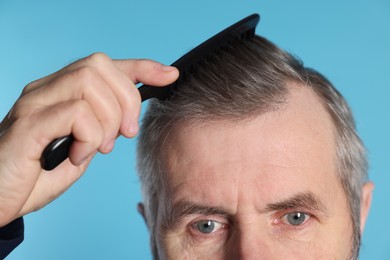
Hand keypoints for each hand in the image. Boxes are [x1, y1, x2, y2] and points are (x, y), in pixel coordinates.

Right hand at [0, 53, 178, 226]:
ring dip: (107, 120)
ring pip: (89, 83)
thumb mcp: (80, 148)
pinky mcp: (28, 124)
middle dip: (126, 99)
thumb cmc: (35, 175)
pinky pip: (76, 113)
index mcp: (60, 92)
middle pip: (100, 65)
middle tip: (124, 134)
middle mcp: (46, 89)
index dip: (141, 66)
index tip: (169, 75)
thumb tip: (125, 118)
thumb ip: (99, 129)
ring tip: (97, 148)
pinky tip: (78, 156)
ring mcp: (35, 103)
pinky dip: (89, 137)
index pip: (106, 64)